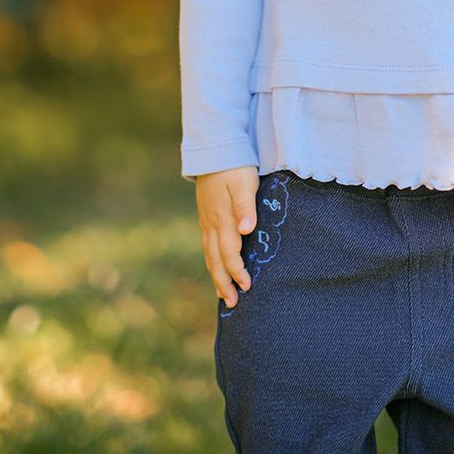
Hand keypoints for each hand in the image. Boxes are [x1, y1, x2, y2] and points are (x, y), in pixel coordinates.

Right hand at [195, 165, 259, 308]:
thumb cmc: (234, 166)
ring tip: (223, 295)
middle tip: (233, 304)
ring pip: (209, 254)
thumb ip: (245, 207)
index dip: (238, 271)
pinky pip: (207, 245)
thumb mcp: (245, 183)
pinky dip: (211, 261)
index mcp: (223, 218)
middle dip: (224, 282)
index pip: (229, 252)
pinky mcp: (206, 217)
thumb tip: (246, 230)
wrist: (213, 150)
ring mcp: (207, 221)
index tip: (247, 286)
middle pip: (216, 259)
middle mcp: (212, 224)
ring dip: (216, 275)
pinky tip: (215, 267)